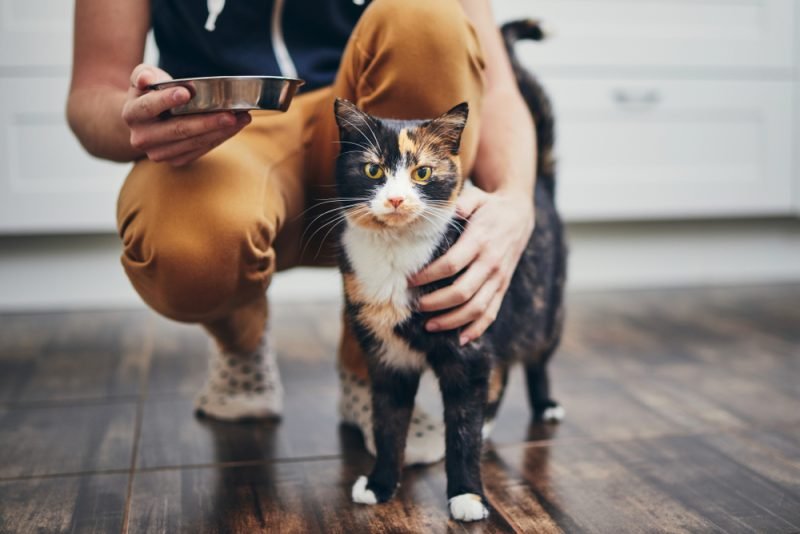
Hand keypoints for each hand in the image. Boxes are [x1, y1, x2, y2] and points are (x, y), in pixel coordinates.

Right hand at [121, 64, 250, 165]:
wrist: (145, 122)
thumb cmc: (150, 93)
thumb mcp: (144, 78)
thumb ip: (143, 74)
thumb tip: (146, 79)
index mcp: (132, 114)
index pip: (148, 107)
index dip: (166, 100)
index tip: (186, 92)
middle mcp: (142, 137)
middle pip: (178, 130)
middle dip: (206, 122)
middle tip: (230, 114)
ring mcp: (159, 153)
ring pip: (193, 143)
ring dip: (220, 131)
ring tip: (242, 118)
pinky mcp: (176, 161)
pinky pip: (201, 151)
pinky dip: (220, 138)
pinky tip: (235, 127)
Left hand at [409, 186, 534, 344]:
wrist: (519, 213)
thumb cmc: (489, 206)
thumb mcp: (474, 198)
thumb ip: (458, 205)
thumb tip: (440, 212)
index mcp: (480, 241)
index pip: (451, 264)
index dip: (429, 276)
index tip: (410, 281)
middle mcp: (491, 263)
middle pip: (462, 292)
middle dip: (436, 303)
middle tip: (416, 306)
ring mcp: (499, 278)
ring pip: (476, 308)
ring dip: (452, 320)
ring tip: (430, 325)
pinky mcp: (503, 287)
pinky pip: (491, 313)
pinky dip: (477, 329)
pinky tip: (461, 339)